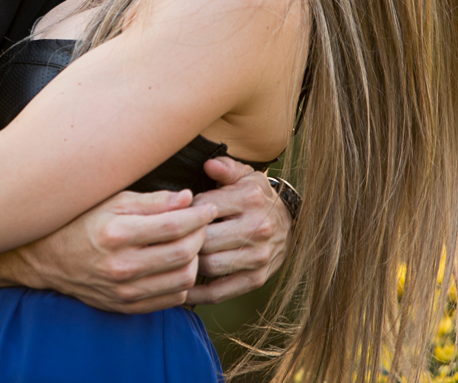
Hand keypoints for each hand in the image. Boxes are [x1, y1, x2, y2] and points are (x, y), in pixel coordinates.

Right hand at [14, 189, 217, 313]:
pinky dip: (182, 282)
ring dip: (195, 260)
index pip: (174, 226)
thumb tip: (187, 199)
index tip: (207, 207)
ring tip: (189, 243)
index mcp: (116, 233)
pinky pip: (171, 299)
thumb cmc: (81, 221)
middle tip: (200, 224)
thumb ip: (151, 201)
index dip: (198, 216)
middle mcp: (121, 266)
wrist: (47, 259)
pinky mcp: (126, 307)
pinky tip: (176, 265)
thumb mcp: (111, 201)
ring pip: (183, 279)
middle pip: (183, 254)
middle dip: (200, 236)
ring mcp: (124, 291)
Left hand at [185, 157, 291, 304]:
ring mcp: (258, 256)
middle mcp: (257, 228)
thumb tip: (209, 164)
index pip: (204, 208)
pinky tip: (179, 291)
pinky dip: (197, 294)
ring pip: (210, 266)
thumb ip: (225, 168)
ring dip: (188, 265)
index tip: (172, 214)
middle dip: (183, 240)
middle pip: (205, 239)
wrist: (291, 225)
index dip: (183, 212)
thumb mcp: (245, 175)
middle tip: (166, 240)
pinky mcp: (256, 279)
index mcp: (250, 199)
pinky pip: (220, 291)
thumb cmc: (257, 197)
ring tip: (171, 259)